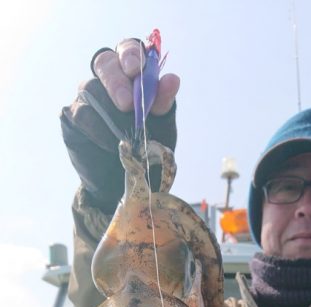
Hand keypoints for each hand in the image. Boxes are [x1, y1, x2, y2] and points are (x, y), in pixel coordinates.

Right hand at [60, 38, 179, 213]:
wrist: (123, 185)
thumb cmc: (145, 150)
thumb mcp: (162, 128)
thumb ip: (164, 104)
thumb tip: (172, 79)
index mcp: (130, 75)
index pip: (127, 50)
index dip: (130, 55)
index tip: (136, 70)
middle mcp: (106, 79)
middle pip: (105, 62)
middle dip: (116, 81)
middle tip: (128, 104)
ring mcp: (86, 96)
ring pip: (91, 88)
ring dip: (110, 112)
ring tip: (125, 135)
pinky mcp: (71, 116)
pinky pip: (82, 114)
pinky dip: (98, 129)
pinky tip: (111, 144)